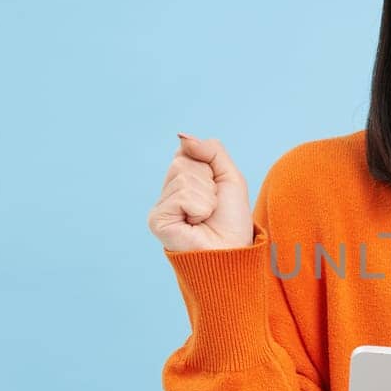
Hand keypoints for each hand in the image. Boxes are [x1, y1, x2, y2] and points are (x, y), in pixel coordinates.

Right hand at [148, 133, 255, 251]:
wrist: (233, 254)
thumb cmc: (232, 221)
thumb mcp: (229, 177)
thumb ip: (211, 151)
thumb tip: (182, 137)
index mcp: (182, 182)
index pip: (187, 152)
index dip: (210, 168)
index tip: (217, 191)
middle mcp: (168, 193)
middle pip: (184, 163)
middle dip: (208, 183)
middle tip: (212, 208)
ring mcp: (161, 206)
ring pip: (184, 178)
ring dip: (206, 198)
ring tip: (205, 218)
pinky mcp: (157, 219)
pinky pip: (182, 195)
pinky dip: (199, 208)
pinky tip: (197, 224)